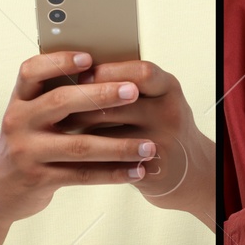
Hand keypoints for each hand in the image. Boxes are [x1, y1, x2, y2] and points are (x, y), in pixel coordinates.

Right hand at [0, 52, 153, 225]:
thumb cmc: (27, 145)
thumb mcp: (30, 117)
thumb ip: (55, 98)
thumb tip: (105, 74)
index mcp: (19, 100)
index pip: (32, 71)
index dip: (59, 61)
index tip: (89, 58)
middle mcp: (18, 121)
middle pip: (60, 102)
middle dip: (101, 95)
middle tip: (133, 91)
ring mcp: (26, 151)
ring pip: (78, 145)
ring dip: (118, 146)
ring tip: (149, 146)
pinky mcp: (38, 179)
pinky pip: (81, 174)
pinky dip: (112, 173)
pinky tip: (135, 171)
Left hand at [57, 61, 215, 225]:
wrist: (187, 173)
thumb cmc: (159, 128)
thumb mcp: (154, 101)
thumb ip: (125, 85)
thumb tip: (74, 71)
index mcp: (168, 87)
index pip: (140, 71)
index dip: (109, 71)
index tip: (83, 74)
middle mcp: (170, 111)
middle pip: (120, 100)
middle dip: (84, 100)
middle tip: (57, 102)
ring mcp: (163, 141)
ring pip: (110, 130)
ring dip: (80, 127)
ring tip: (59, 124)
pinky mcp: (152, 168)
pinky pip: (110, 159)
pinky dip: (89, 153)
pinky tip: (73, 150)